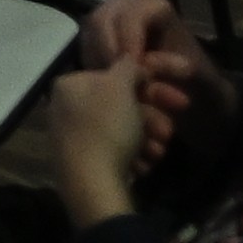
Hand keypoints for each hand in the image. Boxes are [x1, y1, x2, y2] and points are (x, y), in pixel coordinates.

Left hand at [47, 49, 158, 219]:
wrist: (92, 183)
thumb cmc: (107, 128)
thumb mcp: (120, 87)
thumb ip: (127, 67)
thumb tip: (130, 59)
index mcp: (70, 85)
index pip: (114, 78)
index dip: (147, 88)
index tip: (175, 100)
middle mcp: (67, 107)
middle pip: (120, 107)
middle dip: (151, 120)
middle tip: (169, 132)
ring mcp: (73, 135)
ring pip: (122, 131)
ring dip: (146, 140)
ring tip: (157, 152)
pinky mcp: (83, 161)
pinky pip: (115, 151)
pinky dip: (134, 157)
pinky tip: (144, 165)